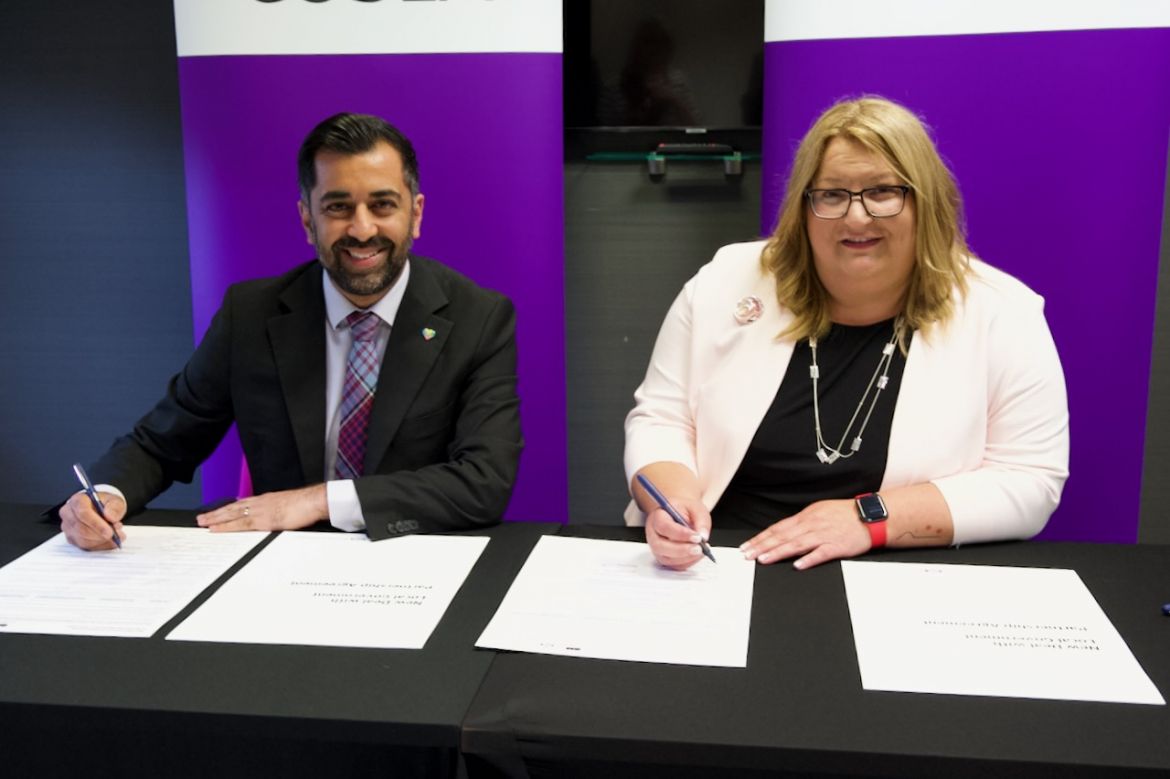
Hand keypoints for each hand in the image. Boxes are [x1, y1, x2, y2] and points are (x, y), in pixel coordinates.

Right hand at [60, 490, 126, 549]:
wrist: (102, 510)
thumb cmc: (106, 504)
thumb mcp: (116, 501)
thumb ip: (115, 507)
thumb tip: (110, 517)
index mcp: (78, 500)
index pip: (82, 512)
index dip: (96, 523)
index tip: (109, 531)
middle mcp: (68, 513)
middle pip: (81, 528)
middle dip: (100, 534)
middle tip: (116, 535)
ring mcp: (68, 527)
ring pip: (82, 539)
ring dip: (101, 541)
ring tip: (115, 535)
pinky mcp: (71, 538)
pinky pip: (84, 546)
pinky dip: (99, 546)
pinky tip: (110, 541)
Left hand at [196, 485, 327, 532]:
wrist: (314, 500)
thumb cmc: (306, 504)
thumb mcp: (288, 507)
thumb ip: (278, 512)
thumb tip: (275, 518)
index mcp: (266, 500)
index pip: (241, 505)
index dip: (228, 509)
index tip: (217, 513)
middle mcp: (259, 503)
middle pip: (232, 508)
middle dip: (216, 513)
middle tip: (201, 518)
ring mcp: (260, 511)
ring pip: (232, 515)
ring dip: (215, 519)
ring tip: (202, 523)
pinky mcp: (263, 520)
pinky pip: (239, 524)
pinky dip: (226, 526)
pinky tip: (216, 529)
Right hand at [644, 496, 710, 569]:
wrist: (678, 514)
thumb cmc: (684, 510)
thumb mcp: (696, 508)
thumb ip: (701, 520)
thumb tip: (703, 536)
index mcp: (658, 516)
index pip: (664, 526)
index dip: (681, 534)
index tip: (697, 537)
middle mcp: (653, 533)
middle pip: (660, 546)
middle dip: (681, 550)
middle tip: (699, 548)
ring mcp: (656, 547)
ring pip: (666, 558)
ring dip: (686, 558)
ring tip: (701, 550)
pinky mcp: (663, 557)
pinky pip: (673, 565)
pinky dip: (687, 562)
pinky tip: (697, 555)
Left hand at [740, 499, 869, 569]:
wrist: (870, 517)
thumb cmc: (845, 515)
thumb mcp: (820, 511)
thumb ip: (802, 522)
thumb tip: (785, 531)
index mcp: (806, 516)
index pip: (778, 528)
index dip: (761, 538)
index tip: (748, 545)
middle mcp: (812, 525)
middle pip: (782, 536)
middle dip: (762, 546)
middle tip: (747, 554)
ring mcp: (824, 535)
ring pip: (796, 544)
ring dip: (778, 552)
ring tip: (763, 559)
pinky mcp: (837, 546)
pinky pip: (820, 553)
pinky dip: (808, 559)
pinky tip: (797, 565)